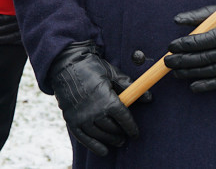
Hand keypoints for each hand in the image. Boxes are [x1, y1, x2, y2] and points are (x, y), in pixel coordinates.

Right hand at [47, 41, 148, 155]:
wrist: (67, 64)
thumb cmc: (92, 67)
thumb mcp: (113, 74)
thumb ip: (130, 87)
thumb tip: (148, 98)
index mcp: (107, 100)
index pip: (124, 119)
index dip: (131, 128)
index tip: (135, 133)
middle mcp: (95, 111)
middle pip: (112, 129)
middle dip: (120, 134)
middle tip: (124, 136)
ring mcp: (82, 117)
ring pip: (100, 135)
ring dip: (110, 139)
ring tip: (117, 141)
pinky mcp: (72, 120)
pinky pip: (84, 138)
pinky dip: (94, 146)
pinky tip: (103, 150)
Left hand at [165, 4, 215, 92]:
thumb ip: (198, 16)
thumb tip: (176, 20)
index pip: (202, 41)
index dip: (184, 45)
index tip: (171, 46)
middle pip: (202, 58)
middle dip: (182, 60)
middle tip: (167, 61)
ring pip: (208, 71)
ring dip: (189, 73)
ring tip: (174, 72)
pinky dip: (206, 86)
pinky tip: (193, 86)